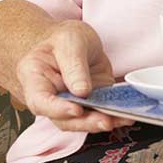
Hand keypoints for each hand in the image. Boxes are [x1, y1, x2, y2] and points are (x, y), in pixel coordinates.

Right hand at [15, 20, 131, 132]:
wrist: (72, 40)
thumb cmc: (62, 39)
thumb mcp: (69, 41)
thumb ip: (74, 65)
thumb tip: (82, 92)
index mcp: (35, 79)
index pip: (40, 101)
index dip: (56, 109)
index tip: (76, 109)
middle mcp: (51, 97)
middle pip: (62, 119)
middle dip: (85, 122)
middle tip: (105, 121)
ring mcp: (69, 102)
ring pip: (81, 121)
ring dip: (101, 123)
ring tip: (121, 120)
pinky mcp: (89, 102)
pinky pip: (98, 114)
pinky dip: (113, 117)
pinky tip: (126, 117)